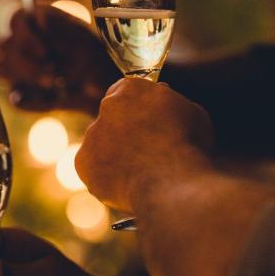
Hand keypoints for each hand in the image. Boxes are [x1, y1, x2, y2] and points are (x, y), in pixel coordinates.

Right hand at [0, 6, 118, 113]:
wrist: (100, 86)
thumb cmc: (91, 55)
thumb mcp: (82, 40)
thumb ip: (60, 28)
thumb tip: (40, 17)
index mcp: (35, 21)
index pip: (17, 20)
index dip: (26, 37)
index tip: (45, 53)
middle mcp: (20, 41)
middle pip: (4, 47)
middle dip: (27, 66)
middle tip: (51, 79)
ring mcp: (15, 66)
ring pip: (2, 68)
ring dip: (26, 79)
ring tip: (52, 86)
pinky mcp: (18, 90)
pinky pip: (15, 98)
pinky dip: (31, 101)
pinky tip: (50, 100)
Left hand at [75, 79, 213, 211]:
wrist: (171, 182)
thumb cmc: (188, 146)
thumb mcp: (191, 113)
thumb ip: (170, 105)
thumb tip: (163, 105)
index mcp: (131, 89)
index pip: (126, 92)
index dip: (137, 108)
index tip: (146, 122)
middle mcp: (106, 107)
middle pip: (112, 118)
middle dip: (124, 132)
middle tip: (145, 152)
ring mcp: (91, 135)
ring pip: (101, 145)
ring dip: (115, 155)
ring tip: (141, 175)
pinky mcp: (83, 163)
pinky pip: (94, 170)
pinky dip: (107, 178)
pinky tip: (128, 186)